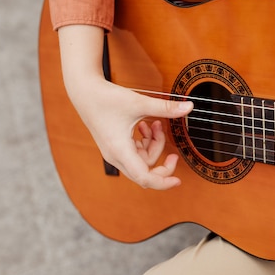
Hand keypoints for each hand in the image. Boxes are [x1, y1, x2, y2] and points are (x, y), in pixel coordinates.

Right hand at [57, 24, 192, 189]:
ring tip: (155, 125)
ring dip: (153, 145)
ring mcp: (115, 152)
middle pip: (145, 172)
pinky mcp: (115, 146)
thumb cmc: (106, 98)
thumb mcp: (139, 103)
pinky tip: (146, 126)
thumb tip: (190, 106)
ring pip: (142, 160)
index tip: (177, 180)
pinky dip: (145, 142)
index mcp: (120, 150)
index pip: (144, 177)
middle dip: (162, 163)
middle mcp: (116, 156)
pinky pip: (136, 153)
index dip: (163, 182)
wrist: (84, 92)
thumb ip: (166, 108)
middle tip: (174, 155)